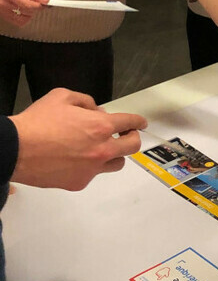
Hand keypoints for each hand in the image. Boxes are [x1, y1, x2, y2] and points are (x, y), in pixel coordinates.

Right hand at [0, 0, 47, 25]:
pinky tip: (23, 9)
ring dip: (30, 13)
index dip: (40, 5)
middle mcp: (3, 4)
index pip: (28, 5)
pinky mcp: (2, 14)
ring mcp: (1, 10)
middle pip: (27, 12)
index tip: (46, 3)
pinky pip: (16, 21)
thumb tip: (44, 1)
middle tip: (38, 1)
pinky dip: (23, 17)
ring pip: (22, 20)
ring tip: (28, 3)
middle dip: (36, 8)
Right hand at [9, 88, 146, 190]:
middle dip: (132, 138)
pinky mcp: (78, 183)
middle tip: (124, 135)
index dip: (138, 121)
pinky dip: (90, 166)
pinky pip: (93, 174)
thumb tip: (97, 111)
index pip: (130, 122)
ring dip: (114, 154)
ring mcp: (91, 169)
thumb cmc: (38, 121)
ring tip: (101, 148)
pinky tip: (76, 160)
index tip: (141, 123)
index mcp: (101, 126)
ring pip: (116, 164)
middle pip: (132, 147)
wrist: (14, 150)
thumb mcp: (63, 97)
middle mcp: (102, 149)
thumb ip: (86, 101)